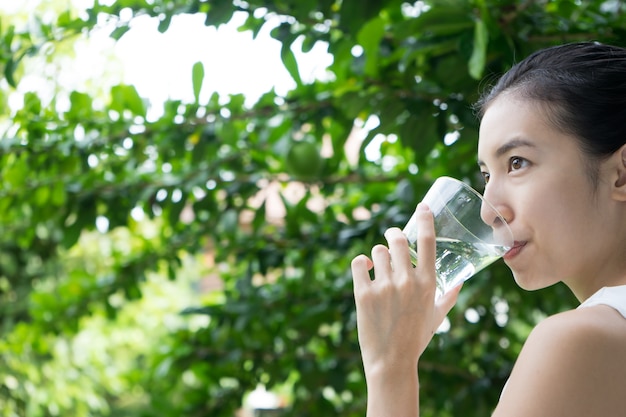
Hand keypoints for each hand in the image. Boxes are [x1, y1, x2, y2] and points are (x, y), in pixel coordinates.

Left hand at [351, 203, 460, 376]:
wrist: (391, 362)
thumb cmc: (416, 339)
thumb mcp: (437, 317)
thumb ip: (449, 297)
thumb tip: (461, 282)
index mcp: (428, 284)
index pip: (428, 241)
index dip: (424, 219)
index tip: (422, 207)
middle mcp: (407, 281)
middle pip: (398, 240)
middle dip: (394, 235)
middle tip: (392, 237)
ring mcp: (384, 286)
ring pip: (378, 251)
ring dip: (378, 254)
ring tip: (378, 264)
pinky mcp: (363, 294)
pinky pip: (359, 263)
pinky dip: (361, 263)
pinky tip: (365, 268)